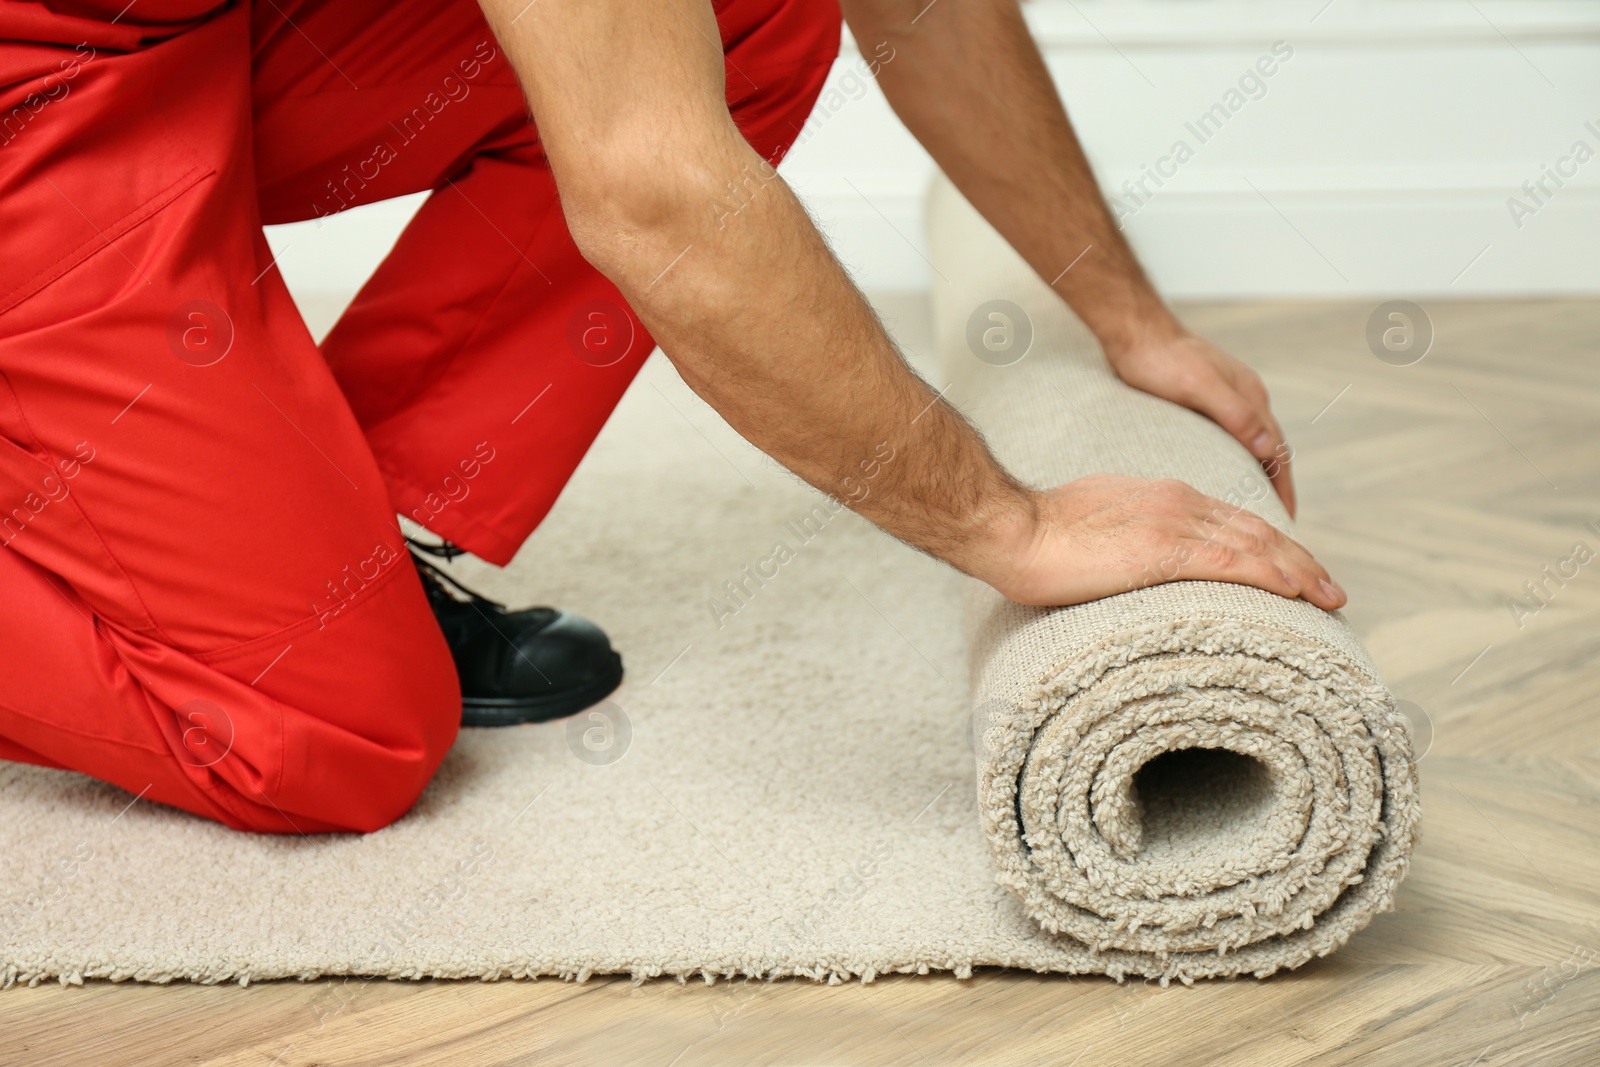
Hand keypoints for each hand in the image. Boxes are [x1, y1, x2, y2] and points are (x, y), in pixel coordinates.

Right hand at [987, 475, 1344, 609]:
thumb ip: (1121, 538)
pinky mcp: (1165, 549)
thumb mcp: (1091, 528)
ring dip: (1300, 570)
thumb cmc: (1032, 537)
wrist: (1009, 527)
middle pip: (1255, 530)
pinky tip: (1299, 591)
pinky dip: (1274, 574)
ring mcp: (1174, 522)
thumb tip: (1125, 562)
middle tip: (1329, 589)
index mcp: (1159, 497)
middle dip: (1297, 559)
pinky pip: (1236, 561)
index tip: (1292, 570)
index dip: (1267, 544)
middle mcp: (1176, 502)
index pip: (1229, 521)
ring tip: (1329, 596)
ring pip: (1257, 544)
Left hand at [1103, 330, 1295, 517]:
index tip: (1286, 524)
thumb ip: (1234, 414)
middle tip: (1275, 528)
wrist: (1136, 333)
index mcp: (1250, 399)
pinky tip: (1221, 479)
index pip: (1277, 453)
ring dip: (1256, 478)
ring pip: (1249, 448)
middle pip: (1269, 453)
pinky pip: (1228, 441)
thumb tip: (1268, 446)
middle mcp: (1245, 399)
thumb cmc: (1162, 360)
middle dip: (1275, 490)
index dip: (1282, 490)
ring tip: (1253, 512)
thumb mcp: (1198, 387)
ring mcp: (1227, 400)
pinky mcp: (1205, 403)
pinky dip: (1233, 464)